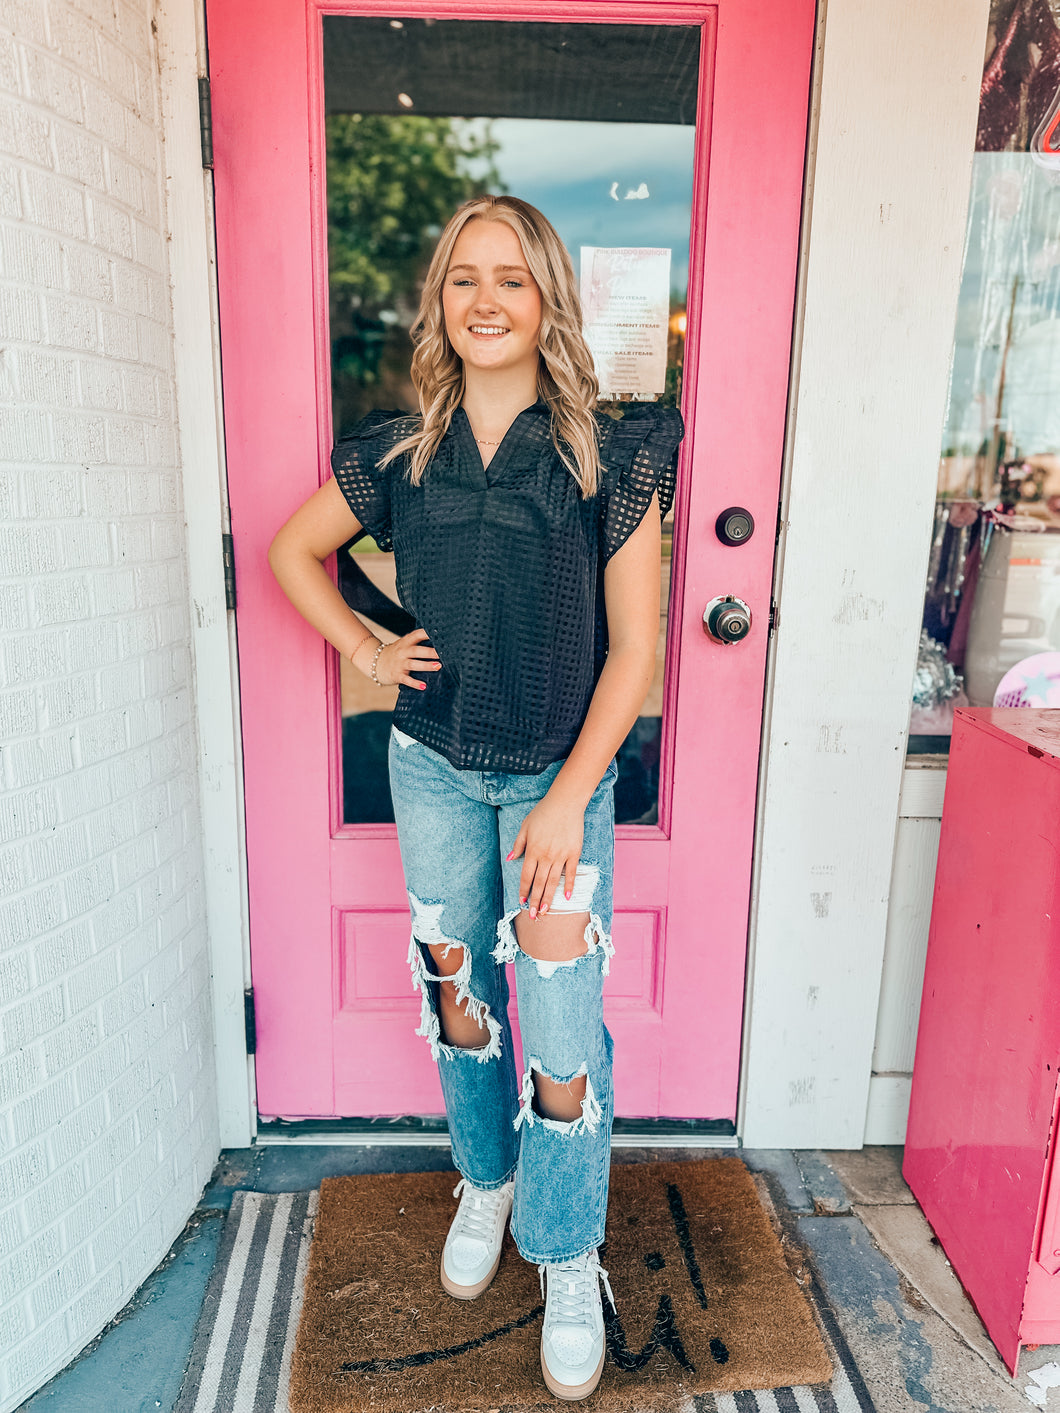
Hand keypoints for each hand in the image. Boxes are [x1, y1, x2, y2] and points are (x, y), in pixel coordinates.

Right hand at [357, 628, 440, 688]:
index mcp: (406, 642)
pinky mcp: (396, 675)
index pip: (417, 635)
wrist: (374, 662)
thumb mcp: (404, 645)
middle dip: (430, 652)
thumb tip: (440, 644)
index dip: (427, 633)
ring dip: (426, 665)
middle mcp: (402, 652)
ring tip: (438, 666)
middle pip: (417, 650)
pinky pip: (406, 680)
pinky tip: (424, 686)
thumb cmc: (396, 654)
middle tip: (443, 653)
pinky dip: (415, 683)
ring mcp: (399, 664)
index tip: (439, 633)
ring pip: (413, 664)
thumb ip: (418, 644)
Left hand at [508, 794, 583, 918]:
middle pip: (539, 883)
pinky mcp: (574, 853)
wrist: (565, 803)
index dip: (524, 890)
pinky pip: (571, 873)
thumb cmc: (543, 813)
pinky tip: (567, 897)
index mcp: (532, 850)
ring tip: (546, 911)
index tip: (522, 901)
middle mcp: (546, 856)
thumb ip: (518, 844)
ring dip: (549, 898)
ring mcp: (561, 856)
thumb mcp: (525, 826)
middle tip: (533, 916)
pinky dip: (569, 886)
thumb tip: (510, 858)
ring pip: (553, 882)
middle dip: (535, 901)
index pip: (526, 876)